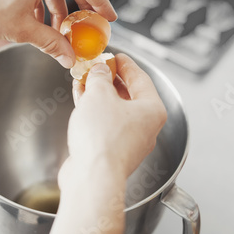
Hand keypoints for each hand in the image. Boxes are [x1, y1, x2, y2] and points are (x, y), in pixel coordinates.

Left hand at [0, 0, 116, 67]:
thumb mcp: (22, 29)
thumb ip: (51, 43)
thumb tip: (67, 56)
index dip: (101, 3)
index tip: (108, 17)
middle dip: (80, 8)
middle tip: (87, 26)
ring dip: (59, 7)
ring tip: (57, 30)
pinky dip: (43, 0)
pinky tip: (37, 20)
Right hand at [47, 54, 166, 233]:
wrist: (92, 177)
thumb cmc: (102, 139)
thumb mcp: (99, 94)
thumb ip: (100, 77)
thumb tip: (99, 70)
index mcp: (152, 110)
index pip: (141, 78)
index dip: (126, 64)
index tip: (116, 55)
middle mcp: (146, 126)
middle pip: (128, 94)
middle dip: (109, 80)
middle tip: (97, 67)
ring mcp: (130, 141)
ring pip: (115, 110)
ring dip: (99, 95)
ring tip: (84, 81)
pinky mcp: (113, 151)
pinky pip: (106, 124)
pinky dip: (95, 111)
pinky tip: (81, 100)